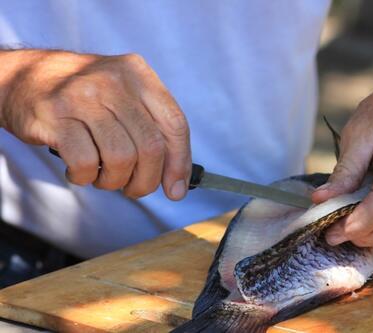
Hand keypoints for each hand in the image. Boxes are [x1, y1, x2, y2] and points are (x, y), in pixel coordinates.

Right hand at [1, 50, 189, 199]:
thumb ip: (153, 131)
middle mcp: (114, 81)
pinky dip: (86, 178)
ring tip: (104, 177)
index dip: (179, 162)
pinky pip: (86, 163)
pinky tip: (80, 171)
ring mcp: (84, 96)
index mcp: (139, 74)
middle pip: (151, 146)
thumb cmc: (87, 98)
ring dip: (115, 181)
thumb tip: (176, 186)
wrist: (28, 77)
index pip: (174, 123)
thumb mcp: (125, 98)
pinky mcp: (56, 115)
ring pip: (121, 158)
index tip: (175, 189)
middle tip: (134, 188)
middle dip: (147, 180)